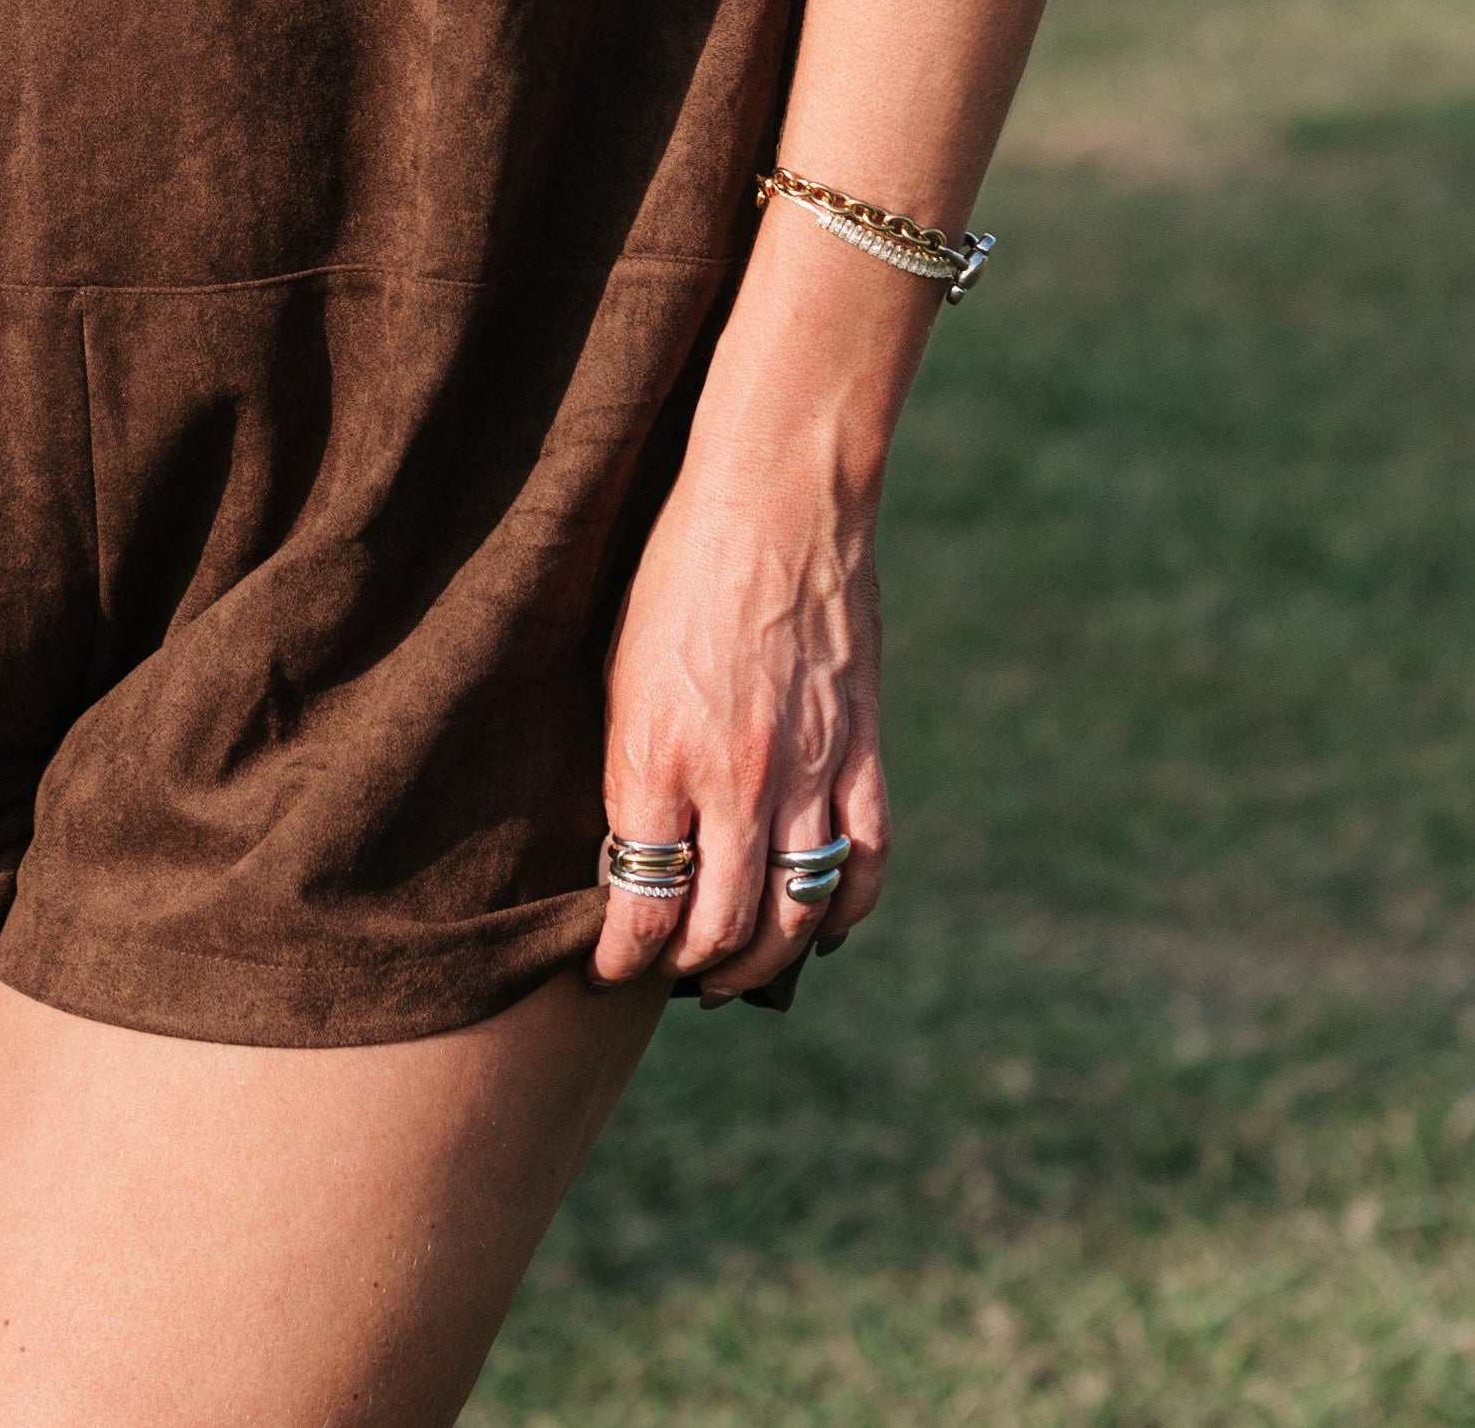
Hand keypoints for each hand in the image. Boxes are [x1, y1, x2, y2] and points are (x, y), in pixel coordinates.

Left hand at [588, 446, 891, 1003]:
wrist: (772, 497)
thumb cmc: (674, 570)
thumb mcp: (618, 665)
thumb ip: (633, 763)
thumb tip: (632, 846)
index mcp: (655, 754)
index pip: (642, 902)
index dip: (624, 956)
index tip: (609, 970)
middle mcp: (733, 778)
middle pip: (720, 926)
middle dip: (690, 968)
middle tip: (672, 976)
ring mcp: (806, 769)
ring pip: (795, 911)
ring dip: (764, 957)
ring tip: (735, 970)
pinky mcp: (860, 749)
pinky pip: (865, 863)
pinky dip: (845, 911)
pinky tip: (823, 927)